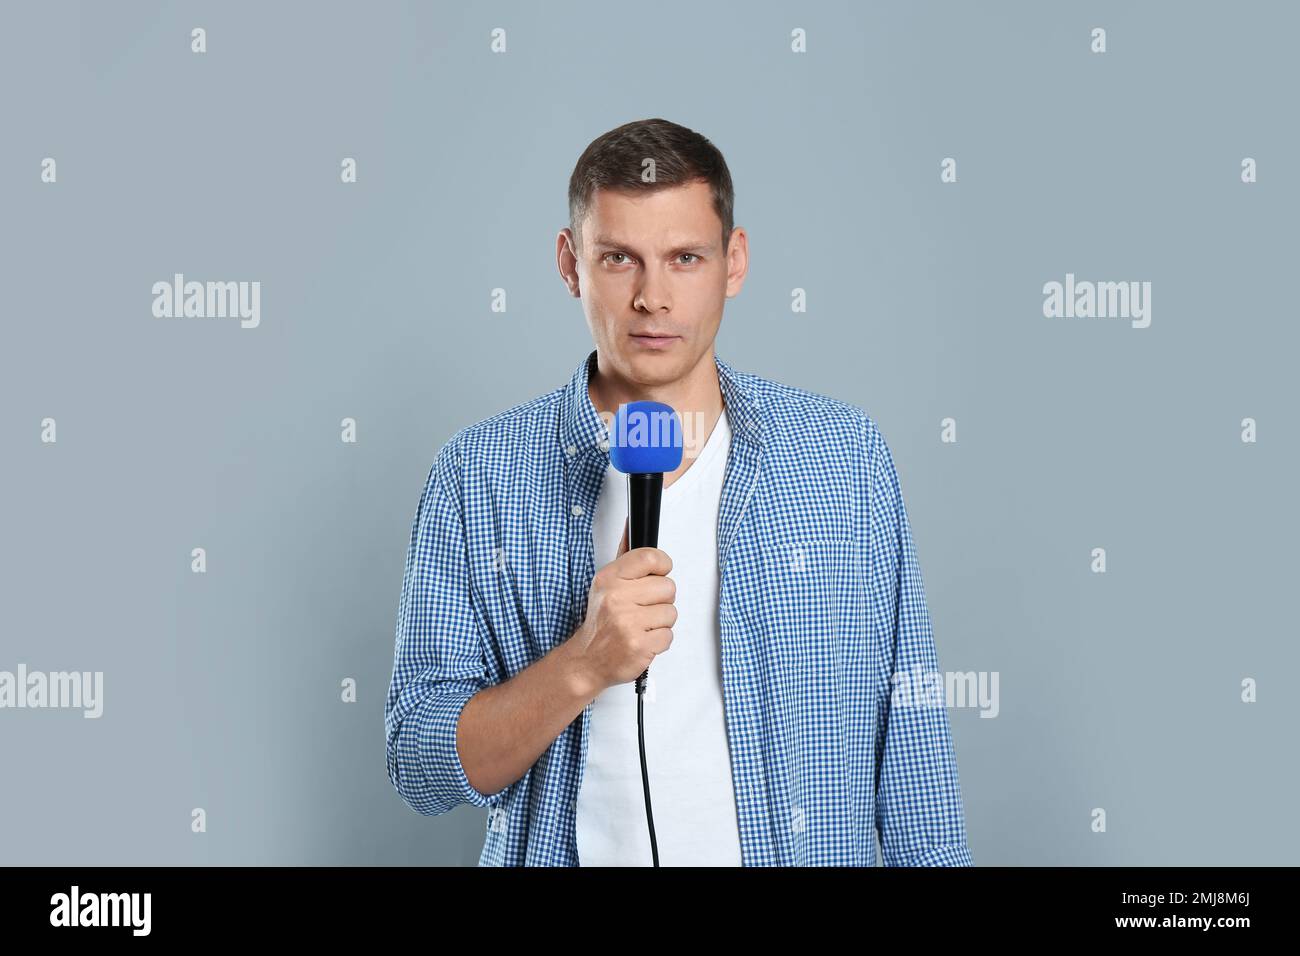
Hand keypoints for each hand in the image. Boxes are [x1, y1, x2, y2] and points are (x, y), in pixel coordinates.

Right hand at [568, 518, 675, 695]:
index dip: (662, 565)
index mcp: (610, 578)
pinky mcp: (640, 646)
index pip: (650, 557)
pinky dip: (659, 641)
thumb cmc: (600, 621)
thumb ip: (625, 558)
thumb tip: (631, 525)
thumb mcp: (606, 584)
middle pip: (668, 587)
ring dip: (660, 622)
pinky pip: (669, 636)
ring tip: (641, 625)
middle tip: (644, 608)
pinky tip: (642, 639)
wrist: (587, 659)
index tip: (659, 573)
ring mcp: (628, 623)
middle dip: (661, 599)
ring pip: (671, 613)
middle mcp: (617, 598)